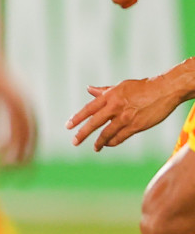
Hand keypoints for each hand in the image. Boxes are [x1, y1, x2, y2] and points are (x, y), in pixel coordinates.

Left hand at [67, 77, 184, 150]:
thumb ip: (104, 91)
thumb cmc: (142, 87)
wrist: (164, 90)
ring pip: (107, 133)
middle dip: (82, 133)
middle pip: (94, 123)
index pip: (89, 109)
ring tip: (94, 147)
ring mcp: (125, 118)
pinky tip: (108, 144)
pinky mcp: (136, 126)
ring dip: (99, 142)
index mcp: (110, 96)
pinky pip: (120, 137)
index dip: (77, 118)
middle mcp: (115, 107)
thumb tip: (89, 89)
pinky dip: (113, 142)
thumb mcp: (120, 86)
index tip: (68, 126)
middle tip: (74, 142)